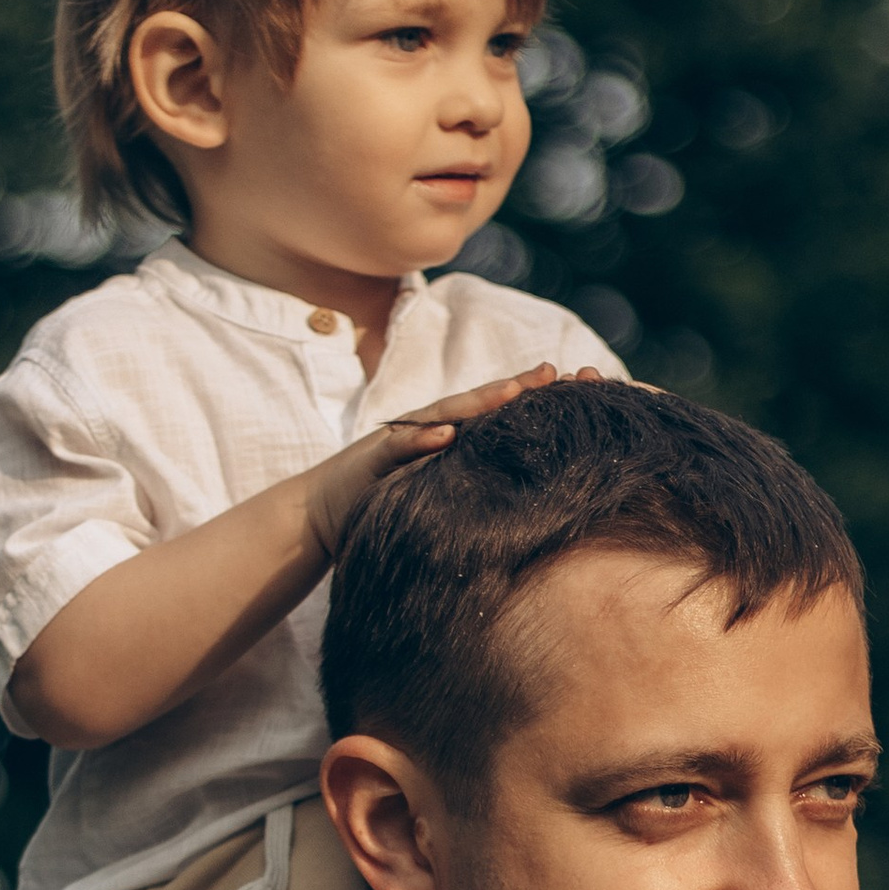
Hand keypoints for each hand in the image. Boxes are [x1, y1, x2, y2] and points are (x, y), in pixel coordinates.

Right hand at [301, 362, 599, 555]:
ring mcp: (399, 441)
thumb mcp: (433, 498)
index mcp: (444, 442)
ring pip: (444, 416)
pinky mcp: (372, 459)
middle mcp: (425, 432)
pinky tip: (447, 436)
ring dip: (478, 403)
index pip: (493, 418)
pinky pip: (399, 448)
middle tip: (555, 374)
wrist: (317, 515)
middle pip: (477, 405)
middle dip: (515, 389)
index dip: (528, 404)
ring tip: (514, 391)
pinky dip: (422, 440)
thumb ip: (467, 489)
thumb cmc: (379, 507)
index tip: (571, 392)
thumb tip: (518, 501)